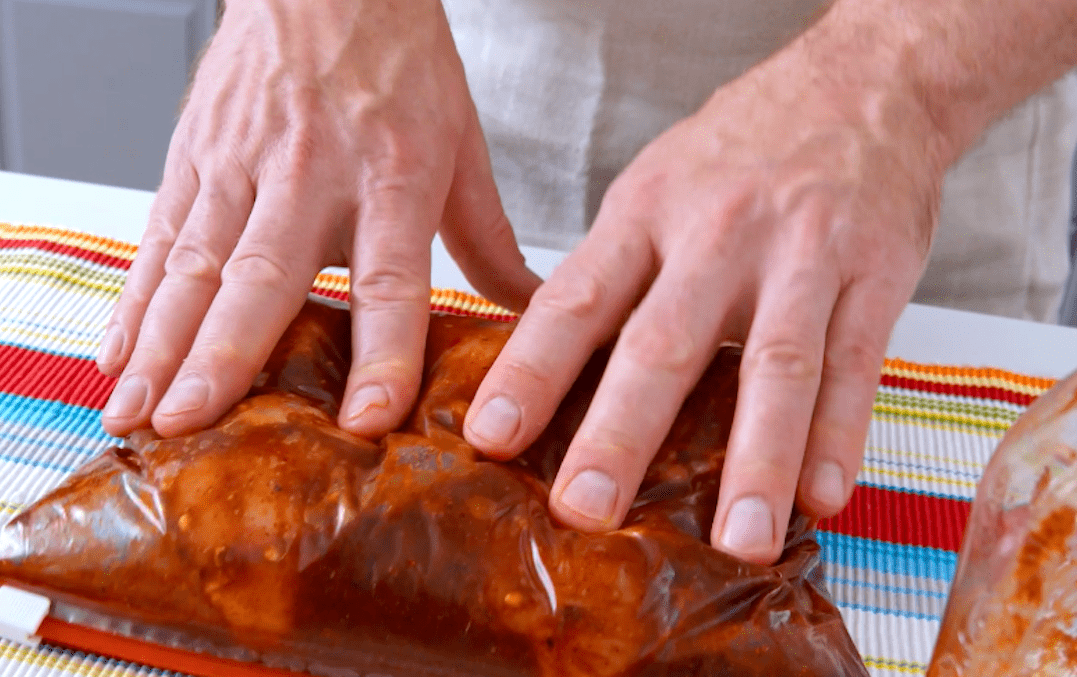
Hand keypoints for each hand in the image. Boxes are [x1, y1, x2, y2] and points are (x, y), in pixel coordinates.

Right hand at [97, 0, 539, 438]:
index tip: (367, 418)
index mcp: (393, 175)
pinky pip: (156, 236)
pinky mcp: (194, 157)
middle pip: (265, 277)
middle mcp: (311, 173)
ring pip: (193, 265)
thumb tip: (537, 312)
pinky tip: (118, 355)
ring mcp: (241, 164)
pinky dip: (133, 300)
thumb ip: (489, 242)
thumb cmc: (397, 63)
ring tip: (139, 412)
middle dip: (224, 357)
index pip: (390, 278)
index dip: (382, 351)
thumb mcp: (461, 146)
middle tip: (194, 425)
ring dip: (161, 344)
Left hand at [463, 34, 948, 563]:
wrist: (862, 83)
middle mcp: (717, 233)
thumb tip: (542, 367)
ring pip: (774, 365)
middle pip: (663, 343)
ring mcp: (802, 254)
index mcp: (645, 214)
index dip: (530, 372)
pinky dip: (840, 436)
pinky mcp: (877, 274)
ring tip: (734, 539)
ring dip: (754, 461)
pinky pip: (857, 364)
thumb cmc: (740, 150)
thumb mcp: (651, 187)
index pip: (575, 301)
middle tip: (587, 510)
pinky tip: (821, 496)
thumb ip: (609, 274)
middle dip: (622, 433)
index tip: (490, 437)